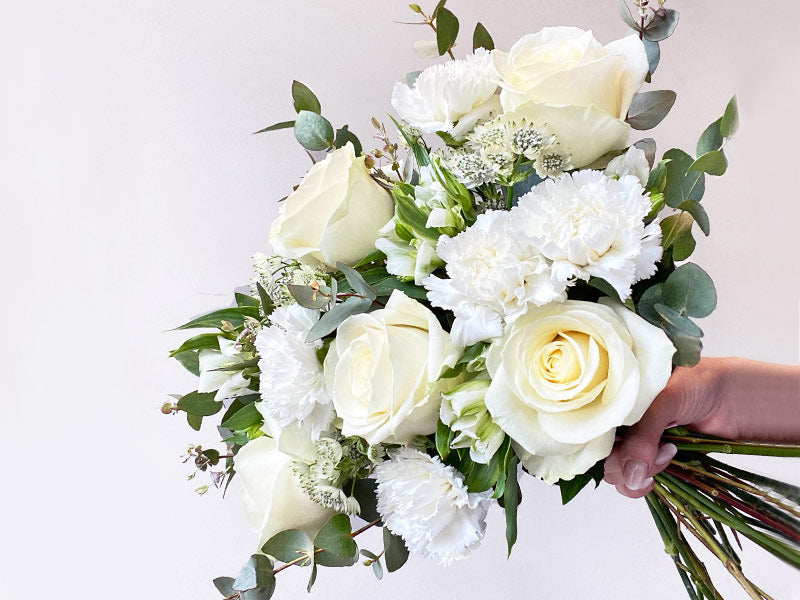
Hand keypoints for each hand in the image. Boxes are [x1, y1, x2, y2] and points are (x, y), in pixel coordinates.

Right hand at [603, 358, 728, 498]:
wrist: (736, 396)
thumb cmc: (699, 383)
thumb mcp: (665, 400)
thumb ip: (643, 436)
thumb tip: (630, 475)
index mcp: (614, 400)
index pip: (591, 429)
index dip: (601, 444)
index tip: (623, 449)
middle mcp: (620, 422)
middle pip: (601, 455)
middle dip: (624, 462)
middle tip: (654, 449)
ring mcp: (636, 442)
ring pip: (617, 472)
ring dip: (638, 472)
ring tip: (667, 452)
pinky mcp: (653, 460)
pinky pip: (636, 480)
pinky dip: (645, 481)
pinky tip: (666, 464)